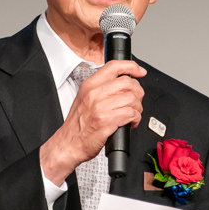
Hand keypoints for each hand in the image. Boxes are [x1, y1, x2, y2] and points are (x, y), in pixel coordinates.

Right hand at [40, 60, 145, 184]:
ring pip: (132, 98)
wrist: (68, 143)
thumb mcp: (84, 98)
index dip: (131, 66)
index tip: (140, 71)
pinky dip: (136, 118)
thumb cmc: (77, 125)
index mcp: (89, 85)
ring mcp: (101, 107)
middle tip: (136, 100)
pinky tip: (131, 122)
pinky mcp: (107, 121)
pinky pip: (131, 113)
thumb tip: (121, 84)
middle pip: (127, 82)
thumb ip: (100, 89)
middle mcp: (95, 94)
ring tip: (133, 113)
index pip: (114, 66)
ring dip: (138, 107)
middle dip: (138, 92)